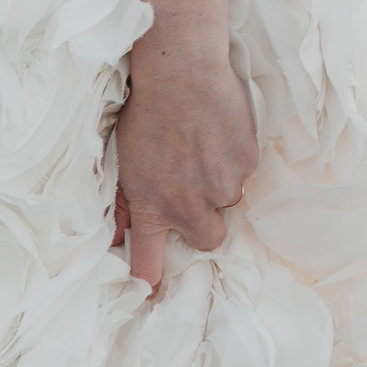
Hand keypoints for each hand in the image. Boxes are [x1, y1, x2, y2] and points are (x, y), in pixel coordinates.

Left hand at [112, 25, 257, 290]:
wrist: (181, 70)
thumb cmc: (145, 112)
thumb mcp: (122, 162)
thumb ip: (124, 204)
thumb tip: (119, 237)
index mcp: (152, 208)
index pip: (148, 264)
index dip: (150, 283)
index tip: (151, 295)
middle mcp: (188, 205)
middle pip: (209, 240)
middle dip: (205, 225)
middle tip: (196, 195)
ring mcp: (221, 184)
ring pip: (228, 200)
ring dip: (219, 182)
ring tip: (203, 147)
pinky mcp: (247, 160)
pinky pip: (245, 169)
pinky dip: (235, 156)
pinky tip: (219, 130)